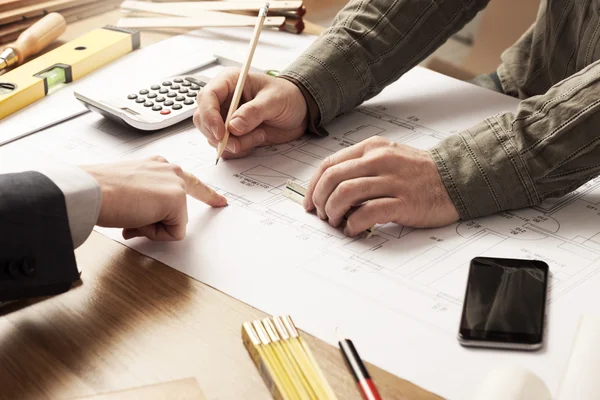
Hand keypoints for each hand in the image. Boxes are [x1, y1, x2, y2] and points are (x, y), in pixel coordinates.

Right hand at [82, 156, 226, 240]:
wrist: (90, 190)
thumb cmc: (99, 191)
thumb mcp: (128, 192)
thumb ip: (144, 204)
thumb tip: (139, 225)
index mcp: (158, 165)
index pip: (188, 182)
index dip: (207, 195)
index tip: (221, 201)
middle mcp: (170, 170)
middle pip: (180, 209)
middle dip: (157, 221)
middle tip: (140, 214)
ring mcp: (175, 183)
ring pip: (174, 222)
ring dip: (151, 227)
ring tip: (129, 215)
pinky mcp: (176, 199)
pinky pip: (173, 232)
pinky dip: (154, 233)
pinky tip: (136, 220)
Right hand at [194, 68, 307, 158]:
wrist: (300, 112)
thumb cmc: (288, 97)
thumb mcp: (274, 100)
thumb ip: (254, 112)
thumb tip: (233, 126)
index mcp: (229, 83)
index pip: (207, 97)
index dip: (210, 116)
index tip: (221, 133)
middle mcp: (223, 101)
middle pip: (203, 119)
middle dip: (218, 135)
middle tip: (238, 144)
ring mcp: (226, 119)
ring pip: (213, 137)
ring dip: (235, 143)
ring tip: (259, 135)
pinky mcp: (233, 135)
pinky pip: (226, 147)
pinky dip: (240, 149)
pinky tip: (258, 138)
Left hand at [303, 137, 458, 235]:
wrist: (456, 179)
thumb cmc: (420, 172)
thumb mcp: (388, 157)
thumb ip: (361, 167)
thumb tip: (330, 190)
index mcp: (372, 148)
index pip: (329, 164)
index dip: (313, 186)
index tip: (310, 201)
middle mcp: (380, 161)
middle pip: (332, 178)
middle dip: (319, 200)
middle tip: (322, 214)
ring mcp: (392, 181)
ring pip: (345, 193)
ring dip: (333, 212)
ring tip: (336, 222)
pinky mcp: (404, 202)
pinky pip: (368, 213)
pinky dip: (353, 224)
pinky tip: (353, 229)